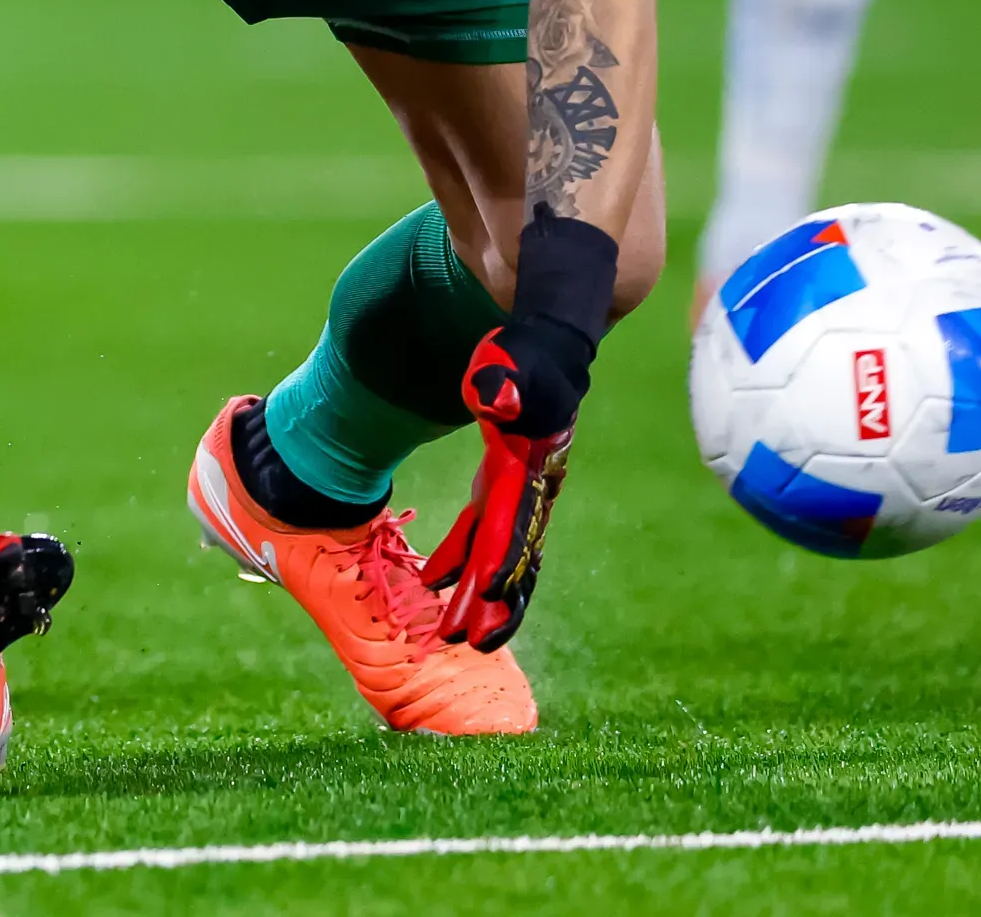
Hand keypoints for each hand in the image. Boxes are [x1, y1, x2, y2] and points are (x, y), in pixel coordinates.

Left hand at [422, 326, 577, 651]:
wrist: (544, 337)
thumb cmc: (526, 349)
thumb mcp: (516, 360)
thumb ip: (508, 381)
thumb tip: (492, 398)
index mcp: (530, 465)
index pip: (514, 524)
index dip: (498, 565)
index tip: (480, 601)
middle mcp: (531, 485)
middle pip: (512, 554)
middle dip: (491, 601)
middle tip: (462, 642)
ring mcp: (520, 486)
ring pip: (500, 552)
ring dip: (477, 591)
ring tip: (449, 629)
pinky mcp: (503, 480)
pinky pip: (484, 529)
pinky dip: (462, 555)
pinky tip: (435, 577)